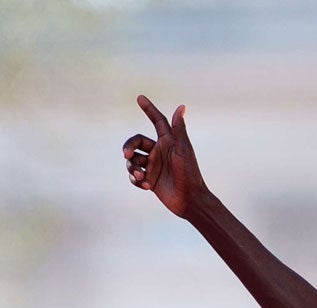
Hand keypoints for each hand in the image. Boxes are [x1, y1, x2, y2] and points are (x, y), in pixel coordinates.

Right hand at [122, 95, 204, 217]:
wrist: (190, 200)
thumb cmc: (190, 174)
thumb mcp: (184, 150)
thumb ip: (179, 129)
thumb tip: (181, 106)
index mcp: (168, 142)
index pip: (157, 121)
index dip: (149, 109)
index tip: (140, 97)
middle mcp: (159, 152)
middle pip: (136, 142)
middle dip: (128, 146)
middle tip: (126, 154)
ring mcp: (153, 166)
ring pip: (132, 160)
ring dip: (132, 167)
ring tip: (140, 176)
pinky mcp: (150, 180)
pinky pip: (135, 176)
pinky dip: (137, 180)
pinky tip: (146, 186)